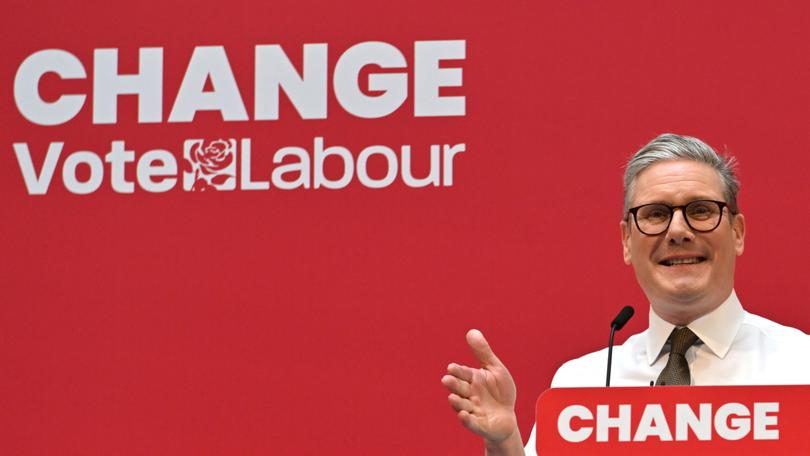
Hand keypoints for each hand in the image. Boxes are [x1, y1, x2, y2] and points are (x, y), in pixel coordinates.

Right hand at [442, 329, 518, 444]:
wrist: (507, 417)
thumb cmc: (499, 392)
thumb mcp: (495, 369)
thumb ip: (483, 352)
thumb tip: (471, 331)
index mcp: (473, 380)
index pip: (463, 373)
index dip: (457, 371)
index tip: (451, 368)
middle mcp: (470, 395)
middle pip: (459, 389)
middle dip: (453, 385)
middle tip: (447, 380)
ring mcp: (474, 410)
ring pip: (463, 406)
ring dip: (457, 403)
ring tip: (453, 398)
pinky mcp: (480, 425)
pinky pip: (472, 423)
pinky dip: (467, 420)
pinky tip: (463, 415)